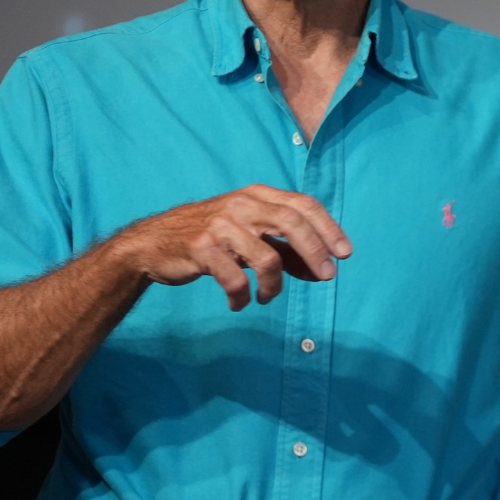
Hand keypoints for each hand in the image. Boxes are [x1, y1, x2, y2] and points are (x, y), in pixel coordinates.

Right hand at [115, 184, 350, 310]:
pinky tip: (239, 303)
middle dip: (316, 252)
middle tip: (328, 277)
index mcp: (257, 195)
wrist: (154, 242)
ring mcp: (222, 224)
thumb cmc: (211, 237)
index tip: (345, 253)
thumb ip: (285, 249)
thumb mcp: (249, 234)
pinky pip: (235, 279)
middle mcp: (242, 204)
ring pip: (267, 257)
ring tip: (266, 297)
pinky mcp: (203, 248)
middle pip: (292, 223)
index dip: (328, 228)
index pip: (303, 205)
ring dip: (275, 286)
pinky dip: (243, 297)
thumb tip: (322, 271)